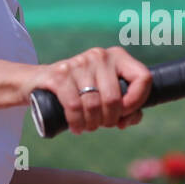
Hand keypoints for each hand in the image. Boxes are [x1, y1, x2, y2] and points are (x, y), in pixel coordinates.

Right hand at [31, 46, 150, 133]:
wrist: (40, 81)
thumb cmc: (80, 90)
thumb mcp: (105, 93)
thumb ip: (126, 107)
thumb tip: (130, 119)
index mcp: (117, 56)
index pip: (143, 78)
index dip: (138, 102)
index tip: (125, 114)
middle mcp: (100, 56)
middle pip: (115, 98)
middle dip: (109, 119)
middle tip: (101, 124)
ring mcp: (79, 63)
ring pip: (94, 105)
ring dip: (92, 124)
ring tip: (88, 127)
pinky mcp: (59, 75)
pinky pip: (74, 106)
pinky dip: (77, 123)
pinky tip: (76, 127)